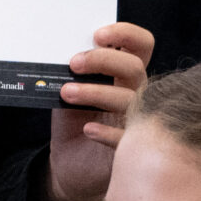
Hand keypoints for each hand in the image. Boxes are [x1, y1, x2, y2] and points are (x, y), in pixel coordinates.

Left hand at [45, 21, 153, 200]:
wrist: (69, 165)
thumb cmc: (73, 123)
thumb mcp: (69, 92)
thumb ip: (73, 73)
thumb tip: (60, 51)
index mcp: (123, 75)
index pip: (141, 45)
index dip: (126, 34)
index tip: (98, 34)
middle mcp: (135, 93)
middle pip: (134, 67)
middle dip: (103, 60)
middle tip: (74, 63)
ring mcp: (135, 120)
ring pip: (129, 99)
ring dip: (96, 91)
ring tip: (66, 93)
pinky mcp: (129, 148)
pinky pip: (126, 137)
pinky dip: (107, 132)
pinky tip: (87, 129)